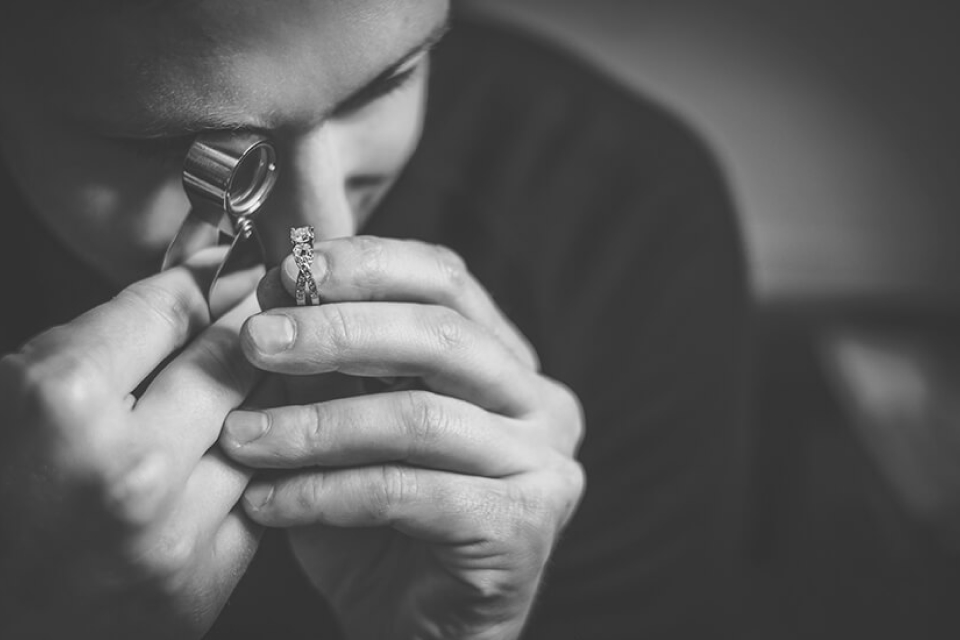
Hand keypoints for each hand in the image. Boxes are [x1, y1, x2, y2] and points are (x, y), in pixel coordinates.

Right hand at [0, 258, 261, 638]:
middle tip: (267, 301)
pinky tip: (255, 438)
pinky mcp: (203, 582)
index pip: (168, 309)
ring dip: (262, 390)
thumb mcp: (20, 391)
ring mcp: (173, 532)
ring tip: (264, 368)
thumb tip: (194, 281)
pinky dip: (257, 460)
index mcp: (63, 405)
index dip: (202, 280)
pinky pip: (257, 492)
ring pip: (259, 424)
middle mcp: (130, 469)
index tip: (228, 268)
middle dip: (248, 323)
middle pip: (228, 361)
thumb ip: (104, 334)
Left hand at [220, 237, 584, 639]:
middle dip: (338, 330)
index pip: (445, 278)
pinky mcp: (524, 524)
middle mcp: (539, 401)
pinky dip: (327, 494)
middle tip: (257, 339)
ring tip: (242, 435)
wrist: (411, 628)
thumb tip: (274, 286)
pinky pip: (409, 493)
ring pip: (420, 417)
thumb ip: (325, 361)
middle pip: (442, 335)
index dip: (365, 265)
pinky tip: (268, 503)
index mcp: (505, 359)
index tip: (285, 274)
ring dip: (316, 425)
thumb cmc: (376, 521)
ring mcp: (543, 462)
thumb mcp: (343, 423)